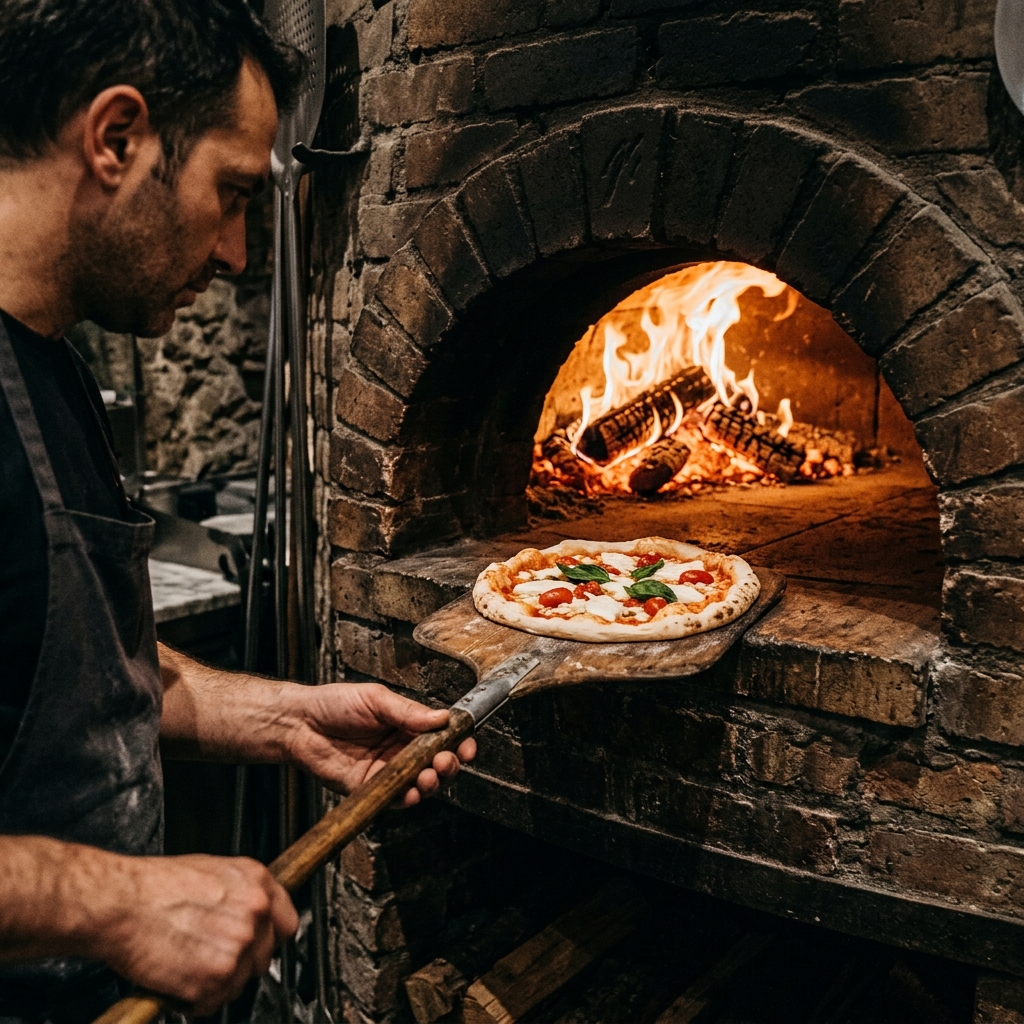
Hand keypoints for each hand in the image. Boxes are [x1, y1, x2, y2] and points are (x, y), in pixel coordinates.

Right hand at [98, 853, 296, 1014]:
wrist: (120, 903)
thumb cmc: (156, 886)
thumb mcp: (213, 871)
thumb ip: (242, 893)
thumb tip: (254, 912)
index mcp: (258, 884)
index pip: (287, 925)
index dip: (267, 938)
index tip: (255, 945)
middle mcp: (254, 914)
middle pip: (264, 958)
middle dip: (239, 962)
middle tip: (208, 955)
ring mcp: (237, 948)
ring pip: (240, 983)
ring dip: (216, 982)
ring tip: (187, 963)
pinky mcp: (214, 979)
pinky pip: (213, 1002)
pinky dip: (195, 999)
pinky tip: (177, 978)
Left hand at [289, 683, 476, 805]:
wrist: (299, 724)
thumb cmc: (334, 704)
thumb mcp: (375, 699)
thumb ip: (408, 711)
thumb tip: (442, 718)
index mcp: (408, 724)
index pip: (443, 735)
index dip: (459, 742)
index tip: (467, 745)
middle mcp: (402, 749)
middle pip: (437, 762)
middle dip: (449, 764)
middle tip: (445, 761)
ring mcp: (388, 770)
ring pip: (421, 783)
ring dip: (432, 783)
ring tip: (429, 776)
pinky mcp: (371, 789)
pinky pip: (395, 798)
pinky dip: (408, 797)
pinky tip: (412, 792)